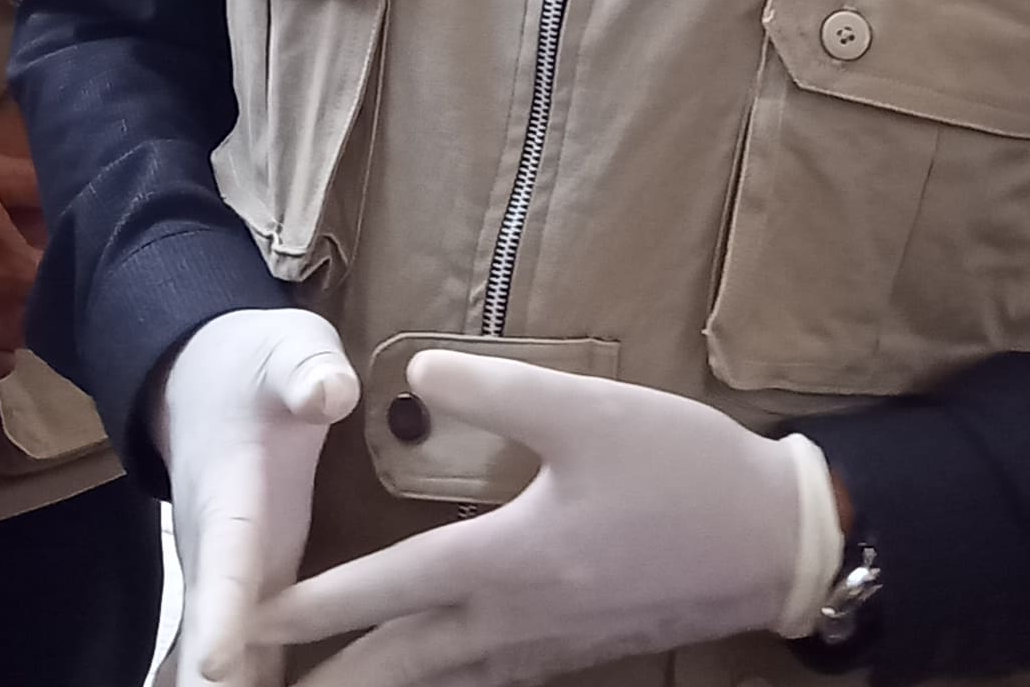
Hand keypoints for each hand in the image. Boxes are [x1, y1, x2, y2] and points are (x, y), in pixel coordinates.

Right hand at [156, 308, 358, 686]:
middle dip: (216, 685)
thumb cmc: (254, 365)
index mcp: (228, 492)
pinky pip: (249, 660)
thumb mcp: (287, 349)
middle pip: (210, 636)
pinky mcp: (249, 595)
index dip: (222, 613)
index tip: (216, 665)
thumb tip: (329, 391)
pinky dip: (255, 686)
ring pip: (222, 661)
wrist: (200, 379)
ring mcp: (227, 580)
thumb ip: (305, 368)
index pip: (224, 557)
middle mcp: (215, 551)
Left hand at [252, 353, 837, 686]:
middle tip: (266, 678)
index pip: (389, 588)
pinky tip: (438, 672)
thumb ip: (496, 393)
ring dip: (386, 683)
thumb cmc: (684, 470)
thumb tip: (417, 373)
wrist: (775, 543)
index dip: (316, 604)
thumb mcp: (587, 412)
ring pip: (446, 677)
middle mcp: (519, 617)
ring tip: (335, 686)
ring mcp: (552, 643)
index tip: (254, 620)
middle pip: (404, 659)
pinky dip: (446, 680)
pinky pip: (491, 676)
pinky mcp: (583, 649)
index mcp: (511, 559)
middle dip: (336, 673)